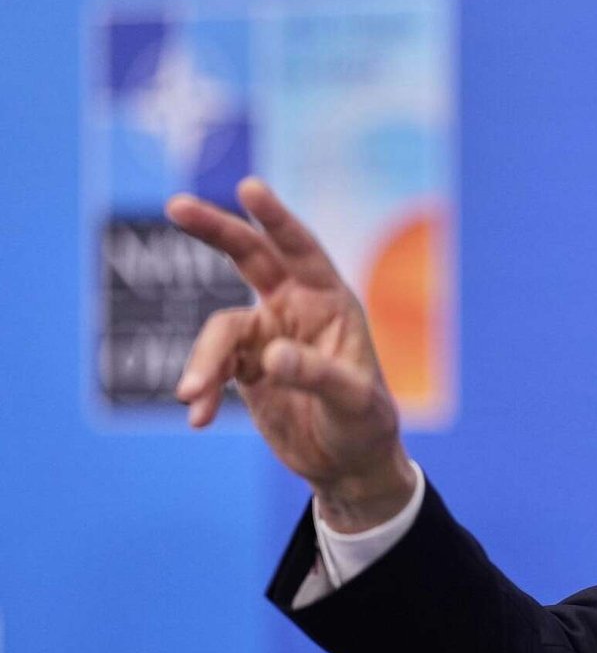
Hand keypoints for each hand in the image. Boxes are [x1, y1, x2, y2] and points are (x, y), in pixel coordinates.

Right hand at [167, 177, 415, 531]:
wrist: (347, 464)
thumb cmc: (365, 425)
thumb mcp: (353, 402)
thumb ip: (316, 375)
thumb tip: (271, 355)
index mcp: (332, 302)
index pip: (302, 250)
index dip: (276, 219)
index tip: (249, 188)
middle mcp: (296, 309)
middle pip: (249, 257)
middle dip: (214, 230)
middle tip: (176, 205)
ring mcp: (265, 336)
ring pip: (219, 331)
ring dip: (202, 362)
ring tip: (190, 397)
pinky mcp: (243, 368)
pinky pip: (210, 370)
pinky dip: (201, 390)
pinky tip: (197, 419)